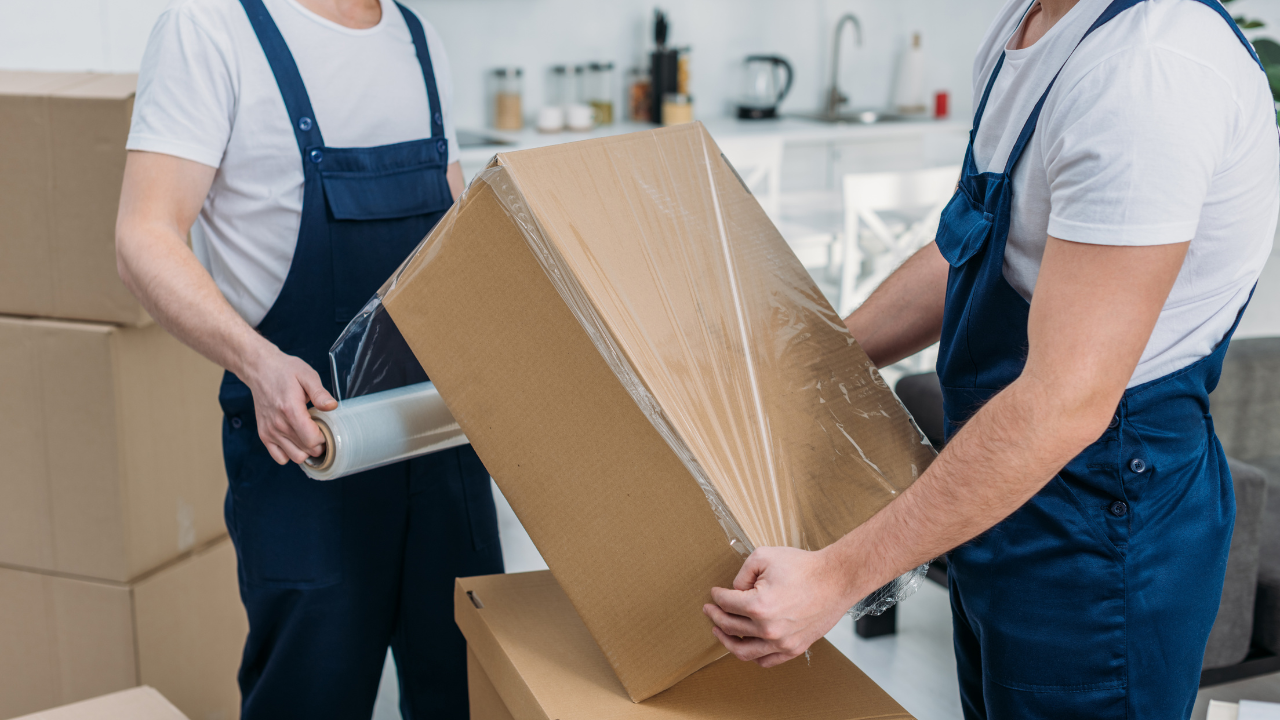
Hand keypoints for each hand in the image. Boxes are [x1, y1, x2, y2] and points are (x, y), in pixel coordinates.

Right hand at [241, 346, 337, 464]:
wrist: (260, 370)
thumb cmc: (285, 371)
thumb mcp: (307, 375)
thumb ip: (320, 393)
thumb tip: (332, 406)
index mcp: (290, 410)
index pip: (311, 440)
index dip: (324, 437)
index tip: (326, 428)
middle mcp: (278, 424)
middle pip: (306, 451)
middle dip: (319, 445)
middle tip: (320, 430)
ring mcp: (269, 431)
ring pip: (295, 457)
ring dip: (306, 450)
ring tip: (309, 435)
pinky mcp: (264, 435)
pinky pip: (280, 457)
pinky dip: (290, 453)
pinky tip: (296, 440)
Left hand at [703, 546, 857, 667]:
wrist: (836, 579)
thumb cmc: (804, 567)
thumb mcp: (764, 557)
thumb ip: (742, 574)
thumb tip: (735, 590)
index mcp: (758, 606)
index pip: (726, 604)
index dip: (716, 596)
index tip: (714, 593)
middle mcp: (768, 629)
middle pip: (730, 627)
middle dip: (716, 616)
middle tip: (710, 610)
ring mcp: (782, 642)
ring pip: (743, 651)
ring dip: (727, 641)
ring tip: (720, 631)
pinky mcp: (794, 648)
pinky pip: (766, 661)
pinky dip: (752, 656)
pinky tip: (746, 645)